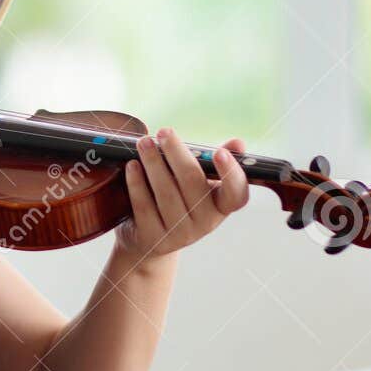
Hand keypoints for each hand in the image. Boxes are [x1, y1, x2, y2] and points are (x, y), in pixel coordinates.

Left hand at [114, 128, 248, 267]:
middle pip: (192, 182)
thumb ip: (215, 161)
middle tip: (164, 132)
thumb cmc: (179, 200)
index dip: (231, 174)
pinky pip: (145, 206)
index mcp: (221, 206)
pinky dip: (137, 183)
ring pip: (166, 193)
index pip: (236, 193)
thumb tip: (238, 143)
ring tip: (144, 142)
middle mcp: (205, 223)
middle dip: (176, 153)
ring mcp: (179, 234)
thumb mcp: (199, 183)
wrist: (149, 239)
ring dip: (153, 163)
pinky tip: (132, 166)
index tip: (219, 152)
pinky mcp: (154, 238)